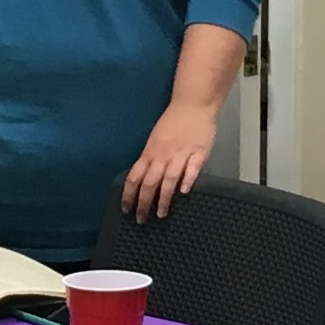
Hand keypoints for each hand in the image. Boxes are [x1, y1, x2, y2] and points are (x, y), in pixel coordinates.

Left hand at [121, 103, 217, 221]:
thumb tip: (143, 180)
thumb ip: (150, 160)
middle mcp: (162, 156)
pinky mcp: (199, 152)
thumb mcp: (154, 141)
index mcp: (149, 153)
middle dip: (143, 203)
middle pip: (149, 183)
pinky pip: (193, 168)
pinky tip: (185, 192)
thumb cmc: (173, 123)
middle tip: (141, 219)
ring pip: (169, 179)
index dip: (128, 195)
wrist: (193, 105)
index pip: (134, 178)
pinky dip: (188, 180)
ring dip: (164, 199)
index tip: (125, 209)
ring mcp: (181, 154)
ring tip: (161, 214)